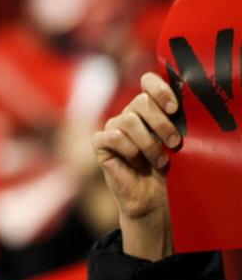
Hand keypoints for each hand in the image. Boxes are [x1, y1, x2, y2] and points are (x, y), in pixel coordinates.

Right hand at [91, 73, 179, 260]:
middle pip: (140, 101)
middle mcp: (128, 114)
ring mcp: (112, 128)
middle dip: (161, 123)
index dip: (160, 89)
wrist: (152, 198)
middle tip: (174, 143)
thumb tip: (178, 105)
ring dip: (148, 143)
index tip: (174, 108)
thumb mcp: (173, 141)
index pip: (148, 82)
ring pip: (128, 120)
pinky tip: (137, 162)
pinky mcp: (100, 143)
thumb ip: (171, 120)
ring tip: (159, 160)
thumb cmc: (166, 170)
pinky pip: (113, 137)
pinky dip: (129, 149)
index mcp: (148, 109)